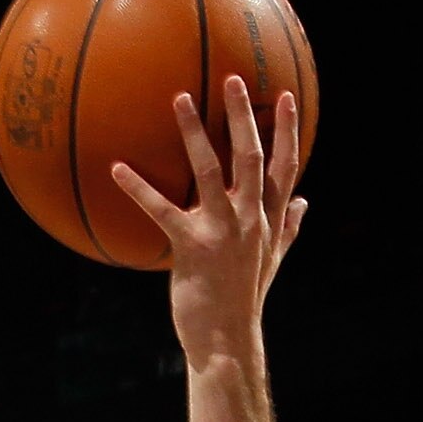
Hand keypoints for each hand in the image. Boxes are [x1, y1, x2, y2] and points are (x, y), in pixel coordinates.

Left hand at [112, 78, 305, 368]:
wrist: (227, 342)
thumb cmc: (244, 301)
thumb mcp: (272, 262)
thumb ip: (288, 228)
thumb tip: (305, 202)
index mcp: (268, 221)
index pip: (285, 167)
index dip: (288, 131)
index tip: (288, 96)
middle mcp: (250, 220)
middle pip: (251, 157)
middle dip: (244, 116)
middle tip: (232, 79)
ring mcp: (222, 232)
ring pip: (211, 172)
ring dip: (195, 133)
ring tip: (180, 99)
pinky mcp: (192, 247)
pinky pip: (162, 211)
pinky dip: (139, 189)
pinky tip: (117, 168)